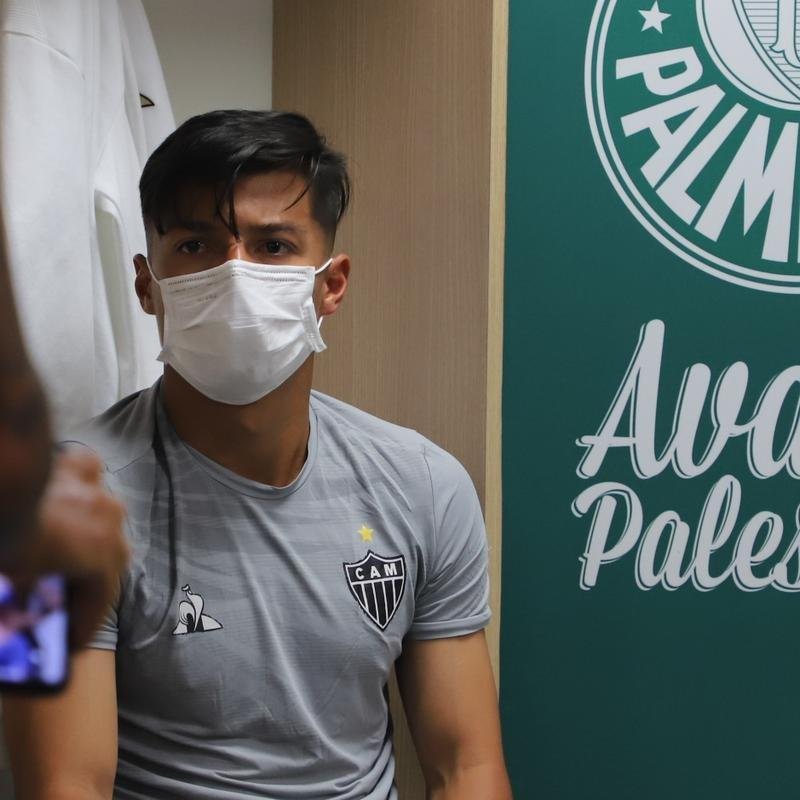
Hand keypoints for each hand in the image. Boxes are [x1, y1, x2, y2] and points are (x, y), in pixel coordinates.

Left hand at [6, 448, 129, 648]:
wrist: (7, 487)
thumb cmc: (17, 541)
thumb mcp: (21, 581)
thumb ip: (33, 601)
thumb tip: (29, 614)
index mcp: (106, 557)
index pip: (101, 601)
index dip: (85, 627)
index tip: (72, 644)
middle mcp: (114, 525)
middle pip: (108, 560)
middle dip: (89, 581)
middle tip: (65, 599)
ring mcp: (100, 492)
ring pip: (106, 517)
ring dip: (91, 535)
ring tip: (68, 548)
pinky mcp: (80, 467)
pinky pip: (89, 476)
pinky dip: (83, 486)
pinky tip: (71, 492)